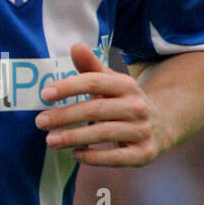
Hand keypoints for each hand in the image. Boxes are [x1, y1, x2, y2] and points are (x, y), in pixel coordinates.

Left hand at [34, 43, 166, 166]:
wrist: (162, 124)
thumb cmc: (124, 101)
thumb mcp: (111, 82)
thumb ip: (90, 67)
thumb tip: (75, 47)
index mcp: (126, 85)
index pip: (94, 82)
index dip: (69, 87)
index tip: (45, 94)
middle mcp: (137, 106)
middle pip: (96, 109)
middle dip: (65, 116)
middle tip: (40, 122)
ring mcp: (142, 131)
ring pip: (104, 134)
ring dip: (74, 137)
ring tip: (50, 140)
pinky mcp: (143, 154)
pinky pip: (116, 158)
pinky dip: (94, 157)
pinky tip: (75, 154)